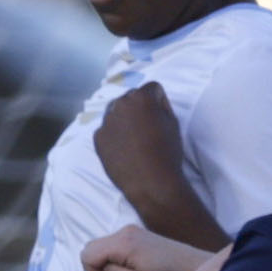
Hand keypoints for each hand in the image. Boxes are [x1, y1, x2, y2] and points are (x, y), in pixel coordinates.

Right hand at [81, 223, 210, 270]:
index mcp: (124, 242)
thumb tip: (100, 266)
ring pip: (102, 250)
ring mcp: (133, 233)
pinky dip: (115, 265)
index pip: (87, 255)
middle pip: (91, 250)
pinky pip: (115, 249)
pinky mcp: (140, 238)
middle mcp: (126, 232)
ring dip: (106, 270)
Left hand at [93, 82, 185, 198]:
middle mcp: (120, 104)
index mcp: (141, 97)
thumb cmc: (167, 152)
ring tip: (135, 140)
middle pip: (131, 97)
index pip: (152, 88)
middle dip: (138, 107)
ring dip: (124, 119)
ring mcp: (106, 121)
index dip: (160, 102)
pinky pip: (107, 129)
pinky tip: (125, 150)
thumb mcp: (173, 123)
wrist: (151, 183)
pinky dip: (114, 135)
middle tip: (147, 127)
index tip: (161, 117)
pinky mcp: (98, 137)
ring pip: (116, 112)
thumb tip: (154, 102)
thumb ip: (162, 106)